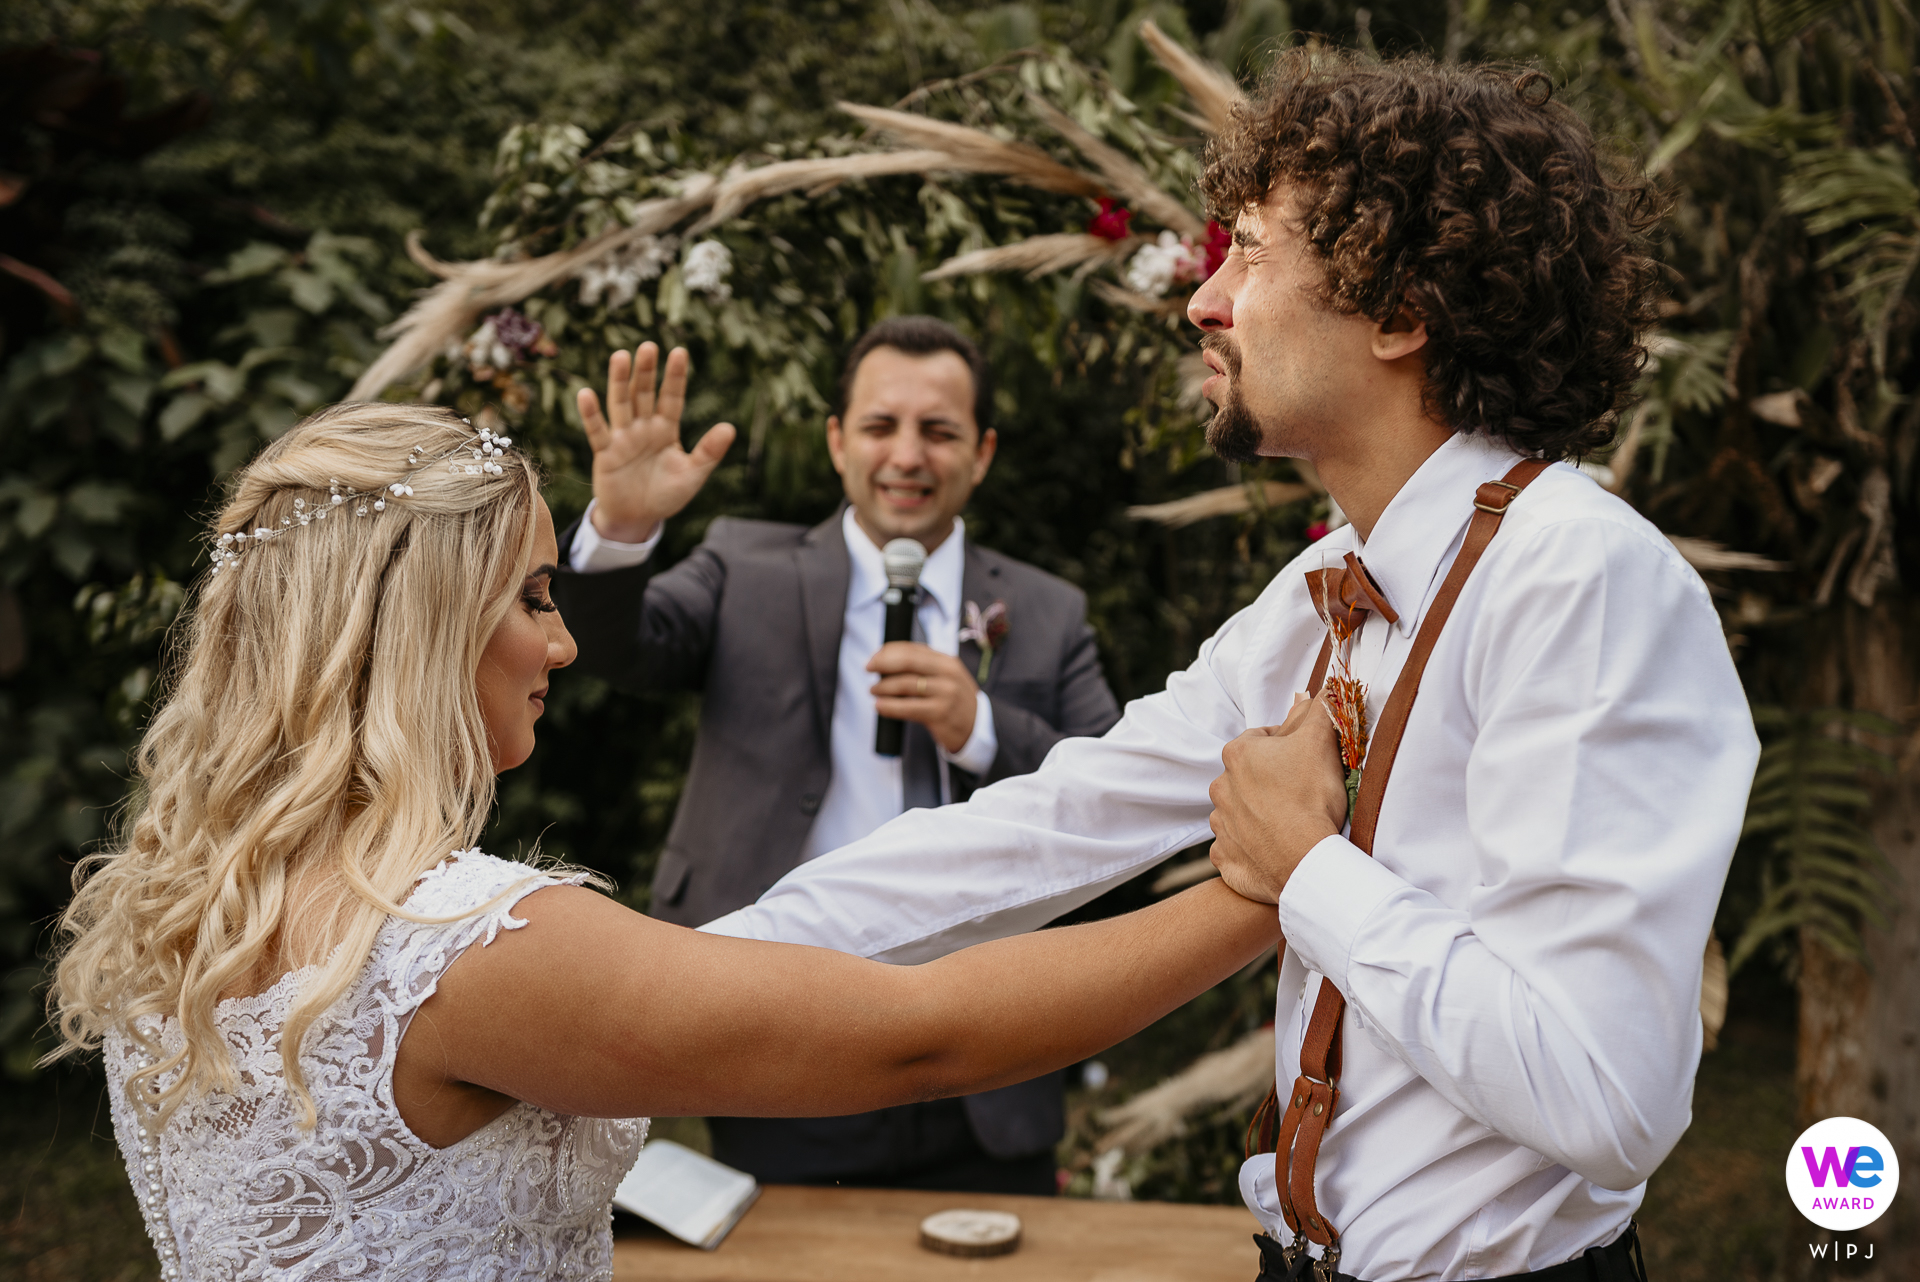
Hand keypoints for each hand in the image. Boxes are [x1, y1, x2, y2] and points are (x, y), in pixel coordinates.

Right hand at [576, 343, 736, 542]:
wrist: (638, 518)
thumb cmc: (666, 495)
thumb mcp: (693, 475)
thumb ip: (709, 452)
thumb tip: (730, 428)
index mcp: (667, 429)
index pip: (672, 398)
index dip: (675, 377)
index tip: (680, 352)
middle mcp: (644, 427)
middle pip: (645, 394)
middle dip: (646, 372)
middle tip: (648, 347)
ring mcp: (623, 438)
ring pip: (621, 404)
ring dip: (620, 382)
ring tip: (620, 357)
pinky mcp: (605, 453)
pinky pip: (598, 431)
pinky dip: (591, 414)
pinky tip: (586, 394)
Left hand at [867, 642, 979, 753]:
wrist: (977, 728)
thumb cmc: (954, 700)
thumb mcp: (946, 677)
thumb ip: (923, 667)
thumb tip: (885, 659)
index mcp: (947, 661)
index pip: (913, 649)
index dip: (889, 650)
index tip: (874, 657)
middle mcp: (948, 674)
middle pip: (908, 662)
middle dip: (882, 663)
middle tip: (868, 668)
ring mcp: (945, 694)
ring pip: (905, 685)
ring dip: (883, 687)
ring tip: (873, 691)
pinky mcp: (939, 714)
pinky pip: (908, 708)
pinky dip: (889, 706)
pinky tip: (879, 706)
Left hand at [1207, 693, 1348, 902]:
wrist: (1304, 860)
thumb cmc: (1311, 796)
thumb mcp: (1320, 742)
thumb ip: (1320, 711)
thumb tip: (1325, 687)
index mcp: (1238, 754)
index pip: (1263, 739)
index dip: (1289, 748)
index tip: (1307, 762)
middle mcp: (1220, 787)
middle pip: (1249, 776)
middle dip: (1271, 781)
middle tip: (1302, 794)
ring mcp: (1220, 825)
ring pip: (1240, 812)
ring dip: (1260, 814)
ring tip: (1289, 824)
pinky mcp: (1224, 858)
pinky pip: (1236, 848)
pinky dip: (1252, 848)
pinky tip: (1274, 850)